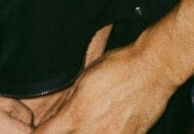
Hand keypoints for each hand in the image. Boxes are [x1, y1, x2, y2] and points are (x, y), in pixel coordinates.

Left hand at [33, 42, 177, 133]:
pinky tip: (107, 127)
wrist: (154, 68)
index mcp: (76, 115)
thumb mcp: (84, 79)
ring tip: (90, 124)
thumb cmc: (119, 67)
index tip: (39, 130)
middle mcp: (92, 133)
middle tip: (65, 125)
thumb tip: (53, 120)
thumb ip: (66, 104)